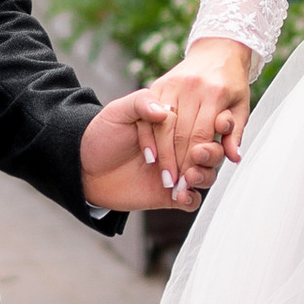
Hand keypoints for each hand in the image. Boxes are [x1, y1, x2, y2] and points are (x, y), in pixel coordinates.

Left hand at [81, 76, 236, 211]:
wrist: (82, 166)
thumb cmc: (101, 134)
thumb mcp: (118, 111)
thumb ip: (141, 103)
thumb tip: (166, 110)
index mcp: (173, 125)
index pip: (201, 124)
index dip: (214, 124)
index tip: (221, 123)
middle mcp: (178, 148)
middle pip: (209, 151)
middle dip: (210, 153)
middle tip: (198, 155)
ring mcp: (176, 172)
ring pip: (206, 175)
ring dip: (205, 175)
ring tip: (190, 175)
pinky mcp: (169, 196)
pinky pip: (191, 200)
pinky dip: (191, 198)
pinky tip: (181, 194)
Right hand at [126, 40, 253, 196]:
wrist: (218, 48)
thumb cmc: (232, 82)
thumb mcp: (241, 106)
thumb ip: (236, 133)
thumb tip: (234, 158)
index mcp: (215, 94)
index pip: (201, 136)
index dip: (194, 162)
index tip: (189, 183)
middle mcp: (192, 87)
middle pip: (180, 133)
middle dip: (177, 164)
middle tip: (174, 186)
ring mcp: (173, 84)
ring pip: (163, 126)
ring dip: (162, 154)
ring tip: (164, 176)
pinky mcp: (158, 83)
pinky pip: (149, 114)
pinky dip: (150, 137)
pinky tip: (151, 155)